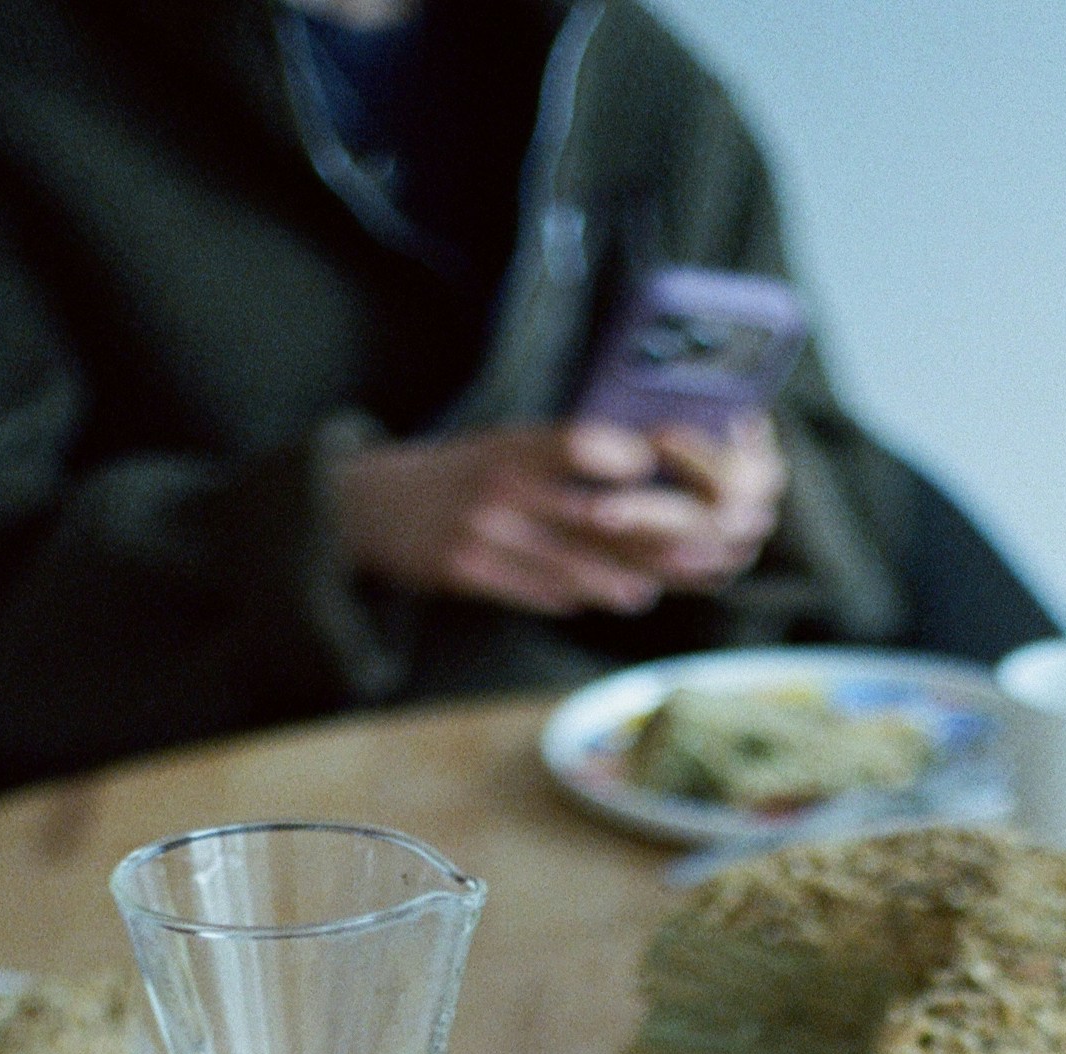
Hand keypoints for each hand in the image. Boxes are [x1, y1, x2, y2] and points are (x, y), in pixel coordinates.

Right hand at [331, 416, 785, 616]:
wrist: (368, 505)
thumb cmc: (455, 474)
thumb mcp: (499, 445)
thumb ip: (558, 456)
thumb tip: (640, 467)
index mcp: (511, 445)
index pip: (578, 444)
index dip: (627, 461)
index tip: (667, 477)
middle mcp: (500, 487)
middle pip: (590, 516)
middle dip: (649, 538)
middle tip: (697, 551)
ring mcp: (482, 534)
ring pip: (568, 565)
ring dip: (619, 580)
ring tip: (652, 588)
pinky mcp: (466, 575)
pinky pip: (533, 592)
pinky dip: (572, 596)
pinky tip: (607, 597)